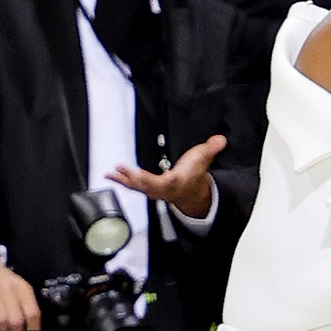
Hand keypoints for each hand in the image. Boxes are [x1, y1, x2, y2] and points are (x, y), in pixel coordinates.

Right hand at [0, 250, 40, 330]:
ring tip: (3, 326)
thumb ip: (26, 305)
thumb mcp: (19, 286)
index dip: (33, 328)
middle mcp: (7, 289)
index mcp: (21, 287)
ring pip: (1, 322)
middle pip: (16, 321)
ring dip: (3, 328)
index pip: (32, 313)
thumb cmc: (2, 280)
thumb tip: (31, 328)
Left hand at [111, 133, 225, 219]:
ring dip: (125, 180)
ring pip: (137, 187)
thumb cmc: (192, 173)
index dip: (166, 180)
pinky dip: (121, 180)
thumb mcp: (203, 159)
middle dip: (138, 179)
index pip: (171, 182)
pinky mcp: (145, 188)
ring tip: (112, 173)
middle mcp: (163, 189)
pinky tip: (111, 174)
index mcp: (176, 181)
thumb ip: (211, 148)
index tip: (159, 177)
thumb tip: (220, 140)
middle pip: (149, 186)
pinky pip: (132, 185)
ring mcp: (152, 190)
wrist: (189, 190)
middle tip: (126, 171)